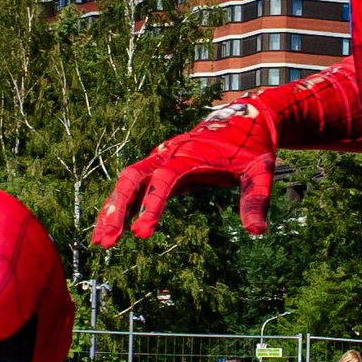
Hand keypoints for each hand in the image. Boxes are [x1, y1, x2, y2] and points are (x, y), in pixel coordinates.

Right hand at [91, 102, 279, 244]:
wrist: (246, 120)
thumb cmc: (253, 147)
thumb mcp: (261, 171)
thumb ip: (256, 200)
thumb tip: (258, 232)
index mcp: (191, 154)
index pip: (164, 180)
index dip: (151, 205)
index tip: (141, 234)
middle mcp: (169, 153)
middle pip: (133, 177)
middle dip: (117, 208)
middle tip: (107, 241)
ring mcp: (161, 158)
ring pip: (128, 181)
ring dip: (112, 210)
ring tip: (100, 241)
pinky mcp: (161, 166)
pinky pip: (135, 185)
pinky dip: (120, 205)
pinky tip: (110, 229)